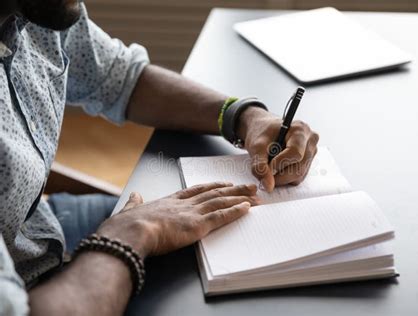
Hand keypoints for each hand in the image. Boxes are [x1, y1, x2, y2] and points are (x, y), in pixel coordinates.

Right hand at [96, 182, 258, 257]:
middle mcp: (184, 204)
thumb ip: (135, 203)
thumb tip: (135, 195)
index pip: (196, 190)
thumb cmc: (127, 225)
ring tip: (255, 194)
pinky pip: (221, 216)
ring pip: (221, 202)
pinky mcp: (197, 225)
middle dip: (233, 189)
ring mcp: (192, 213)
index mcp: (170, 201)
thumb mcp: (130, 209)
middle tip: (248, 185)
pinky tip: (247, 208)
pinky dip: (235, 211)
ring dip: (240, 197)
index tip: (224, 182)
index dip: (212, 186)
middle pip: (214, 193)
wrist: (131, 232)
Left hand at [237, 107, 318, 191]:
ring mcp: (312, 152)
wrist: (264, 131)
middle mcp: (310, 140)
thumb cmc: (261, 134)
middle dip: (279, 174)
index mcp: (300, 130)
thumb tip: (268, 186)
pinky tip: (277, 168)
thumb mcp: (256, 147)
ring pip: (298, 175)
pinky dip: (285, 178)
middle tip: (264, 172)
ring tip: (269, 167)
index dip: (279, 164)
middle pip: (298, 167)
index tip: (266, 167)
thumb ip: (259, 166)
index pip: (295, 153)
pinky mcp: (308, 163)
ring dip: (281, 177)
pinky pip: (298, 178)